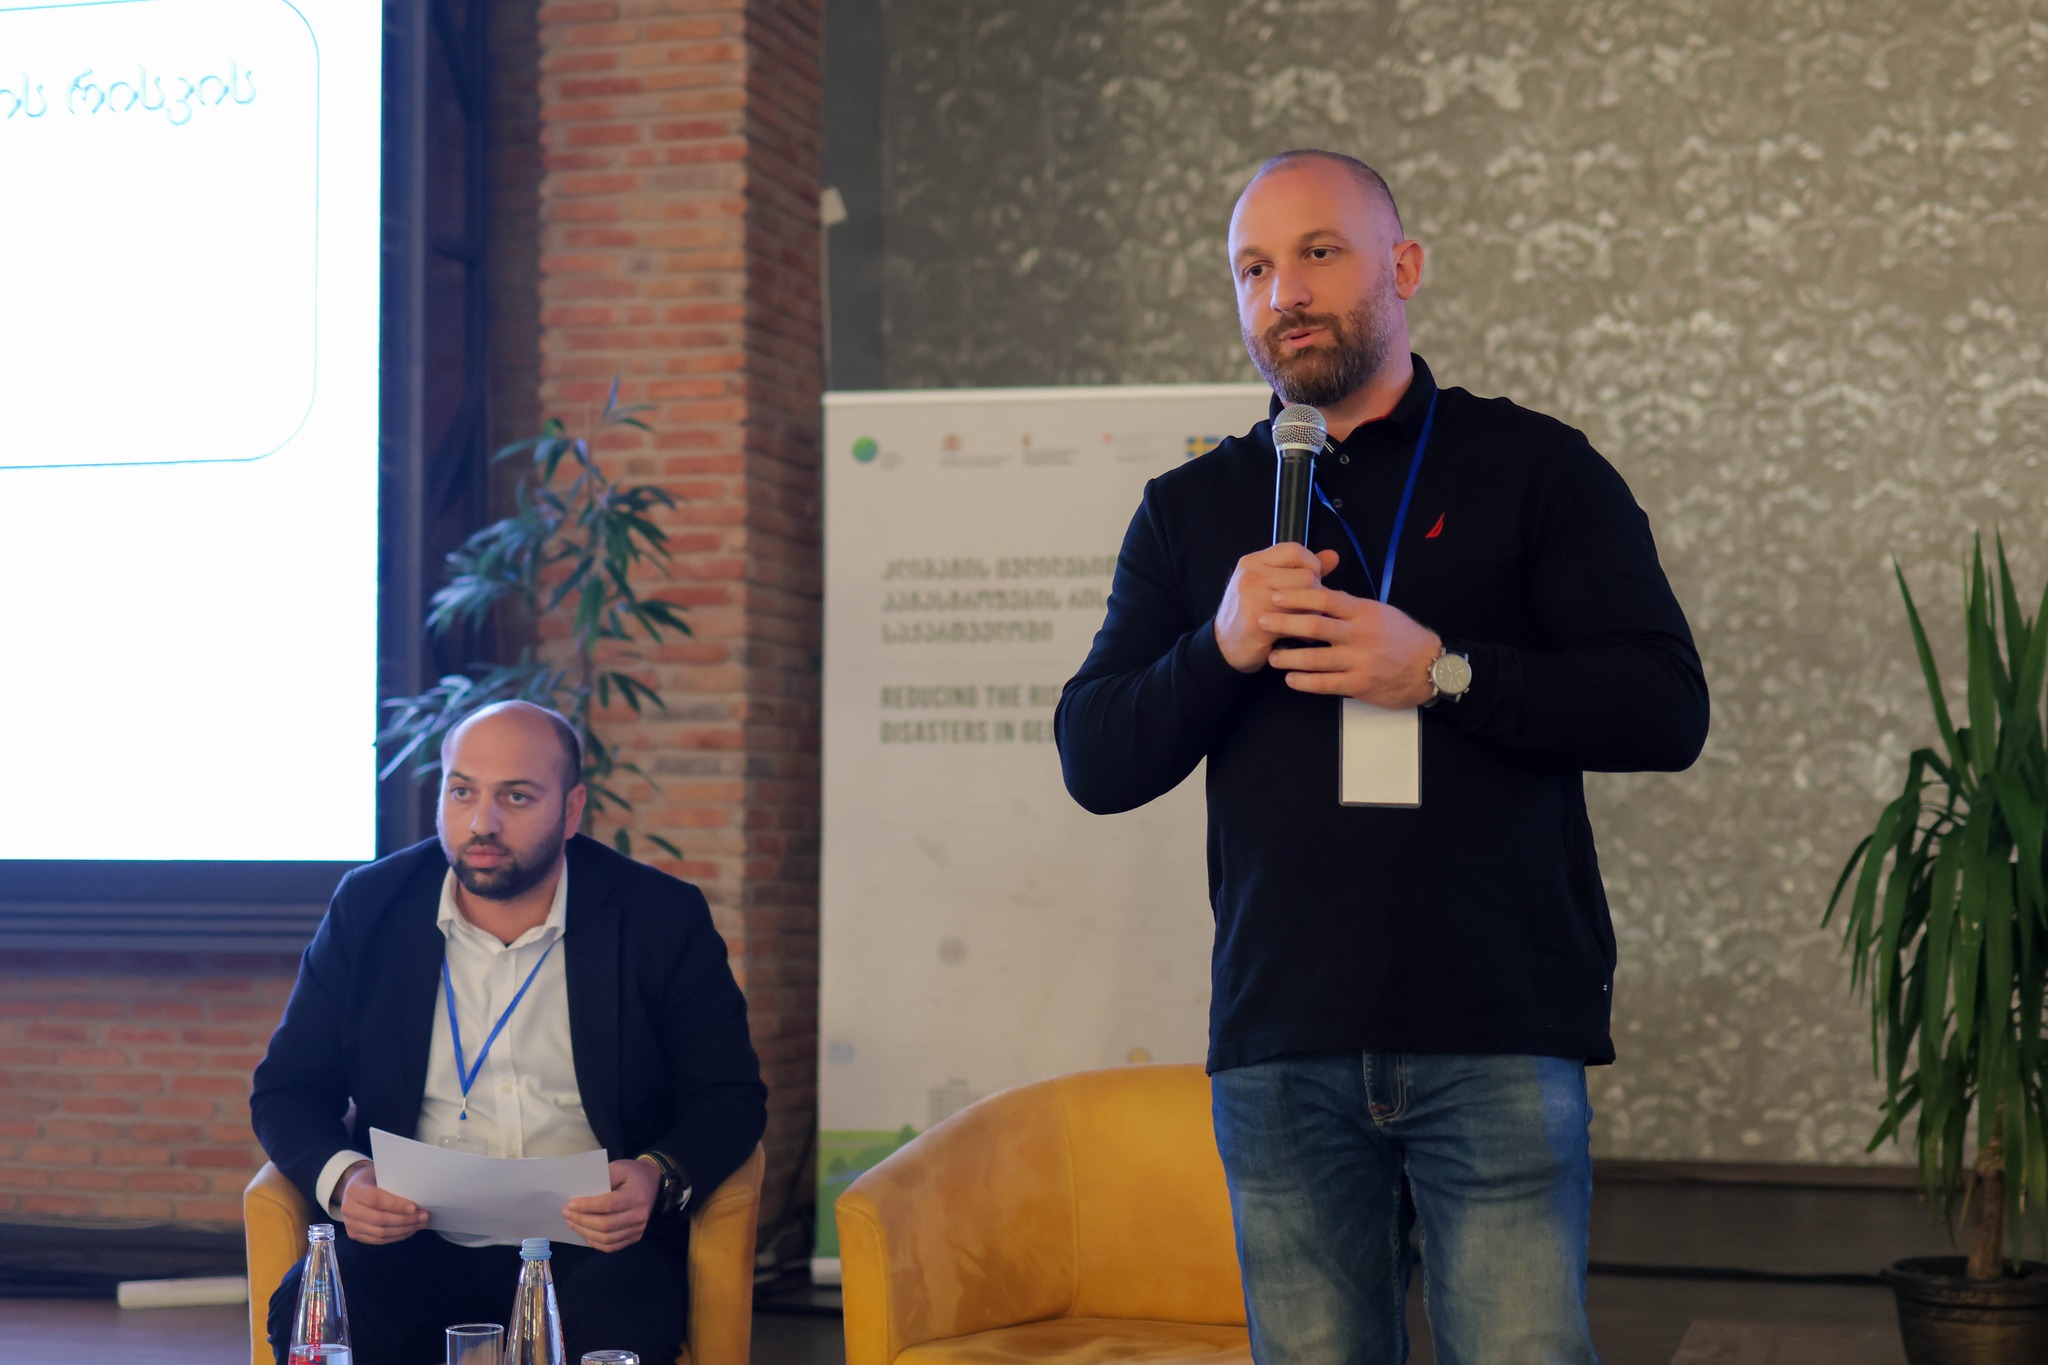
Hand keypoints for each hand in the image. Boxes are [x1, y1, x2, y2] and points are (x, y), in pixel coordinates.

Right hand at [335, 1161, 427, 1244]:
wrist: (351, 1187)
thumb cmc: (371, 1178)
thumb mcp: (379, 1172)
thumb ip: (393, 1182)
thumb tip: (418, 1192)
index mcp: (354, 1190)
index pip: (375, 1199)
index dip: (395, 1205)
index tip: (414, 1208)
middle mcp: (348, 1209)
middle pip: (379, 1220)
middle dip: (405, 1220)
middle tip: (424, 1216)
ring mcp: (350, 1224)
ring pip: (380, 1233)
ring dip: (404, 1230)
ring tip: (420, 1224)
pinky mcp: (354, 1235)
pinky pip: (378, 1240)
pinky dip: (396, 1237)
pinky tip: (409, 1230)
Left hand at [564, 1159, 658, 1252]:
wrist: (652, 1181)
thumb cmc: (632, 1173)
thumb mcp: (619, 1167)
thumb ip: (603, 1177)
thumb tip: (581, 1192)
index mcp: (636, 1196)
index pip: (608, 1205)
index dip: (587, 1206)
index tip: (570, 1204)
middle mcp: (639, 1215)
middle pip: (605, 1225)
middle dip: (581, 1220)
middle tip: (566, 1213)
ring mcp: (638, 1229)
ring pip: (606, 1238)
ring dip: (585, 1232)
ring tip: (572, 1223)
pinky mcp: (635, 1237)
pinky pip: (611, 1246)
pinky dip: (595, 1243)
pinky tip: (585, 1234)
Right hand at [1215, 545, 1341, 671]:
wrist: (1225, 646)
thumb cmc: (1251, 612)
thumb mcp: (1269, 583)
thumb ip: (1300, 569)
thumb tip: (1333, 556)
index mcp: (1254, 562)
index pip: (1294, 550)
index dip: (1312, 564)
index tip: (1313, 579)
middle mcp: (1251, 576)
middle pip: (1306, 576)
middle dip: (1316, 593)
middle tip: (1310, 607)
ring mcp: (1252, 598)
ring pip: (1305, 600)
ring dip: (1313, 614)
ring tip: (1307, 621)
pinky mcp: (1257, 623)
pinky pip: (1297, 623)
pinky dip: (1306, 634)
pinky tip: (1301, 637)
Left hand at [1262, 584, 1441, 706]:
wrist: (1430, 668)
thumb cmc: (1403, 637)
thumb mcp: (1379, 612)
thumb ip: (1349, 606)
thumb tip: (1318, 593)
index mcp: (1363, 612)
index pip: (1325, 599)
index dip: (1298, 596)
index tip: (1276, 595)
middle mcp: (1360, 635)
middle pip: (1314, 627)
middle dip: (1284, 623)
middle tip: (1262, 621)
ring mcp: (1359, 661)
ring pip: (1315, 659)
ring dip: (1288, 657)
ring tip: (1272, 656)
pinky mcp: (1359, 684)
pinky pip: (1325, 684)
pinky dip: (1304, 682)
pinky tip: (1290, 679)